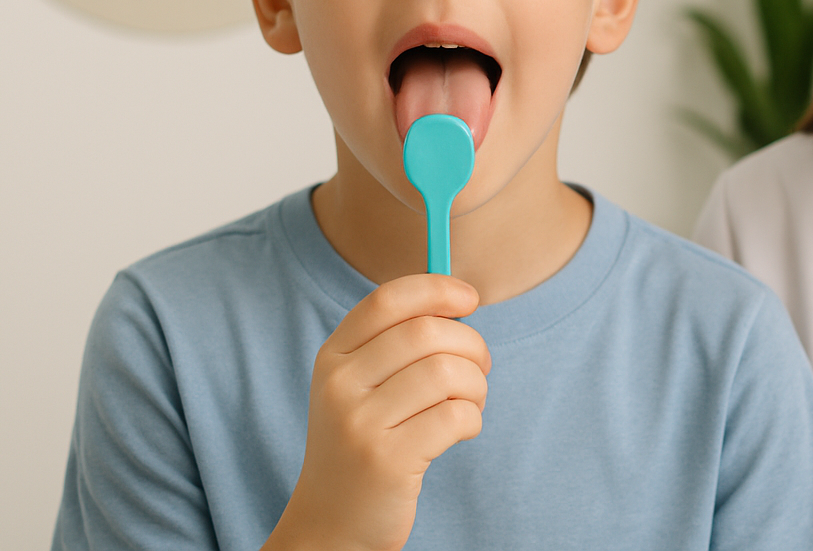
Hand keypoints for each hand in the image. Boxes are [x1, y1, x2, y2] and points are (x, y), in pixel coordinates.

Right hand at [263, 273, 490, 550]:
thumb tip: (458, 296)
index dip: (437, 290)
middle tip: (480, 368)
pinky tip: (462, 430)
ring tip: (471, 402)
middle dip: (471, 345)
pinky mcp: (387, 461)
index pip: (388, 299)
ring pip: (448, 373)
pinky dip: (472, 419)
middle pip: (427, 332)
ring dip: (476, 385)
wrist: (332, 523)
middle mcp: (339, 385)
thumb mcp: (360, 386)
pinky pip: (456, 416)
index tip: (469, 300)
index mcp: (332, 356)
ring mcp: (360, 424)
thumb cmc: (363, 441)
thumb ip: (396, 341)